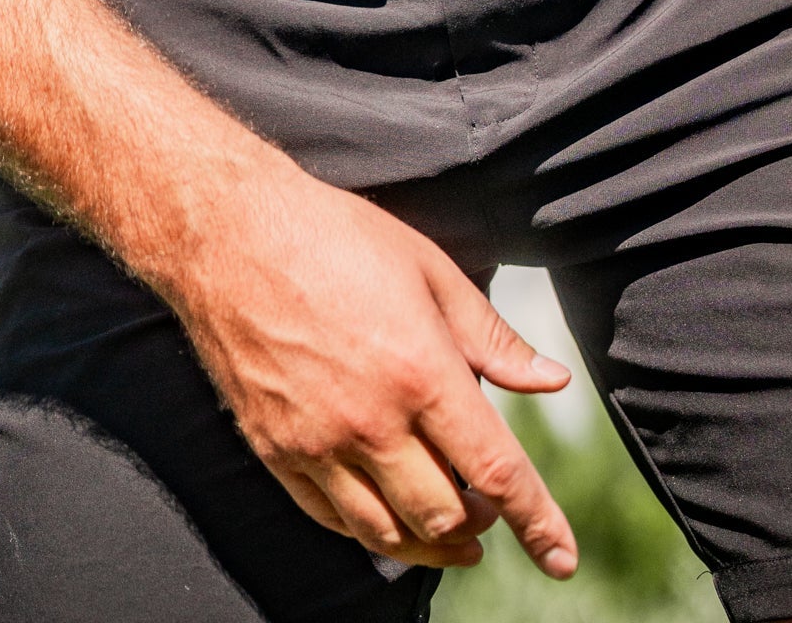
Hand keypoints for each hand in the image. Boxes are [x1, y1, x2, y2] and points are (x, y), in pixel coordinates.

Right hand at [165, 161, 578, 575]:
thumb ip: (492, 338)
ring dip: (430, 542)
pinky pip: (333, 519)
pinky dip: (371, 530)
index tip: (562, 557)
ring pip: (388, 534)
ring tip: (451, 526)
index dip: (537, 521)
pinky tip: (389, 513)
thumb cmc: (335, 238)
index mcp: (419, 371)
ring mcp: (317, 443)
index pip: (496, 470)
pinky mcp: (276, 451)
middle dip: (480, 523)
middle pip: (443, 515)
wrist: (230, 234)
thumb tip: (552, 380)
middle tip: (490, 504)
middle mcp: (370, 421)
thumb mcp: (429, 269)